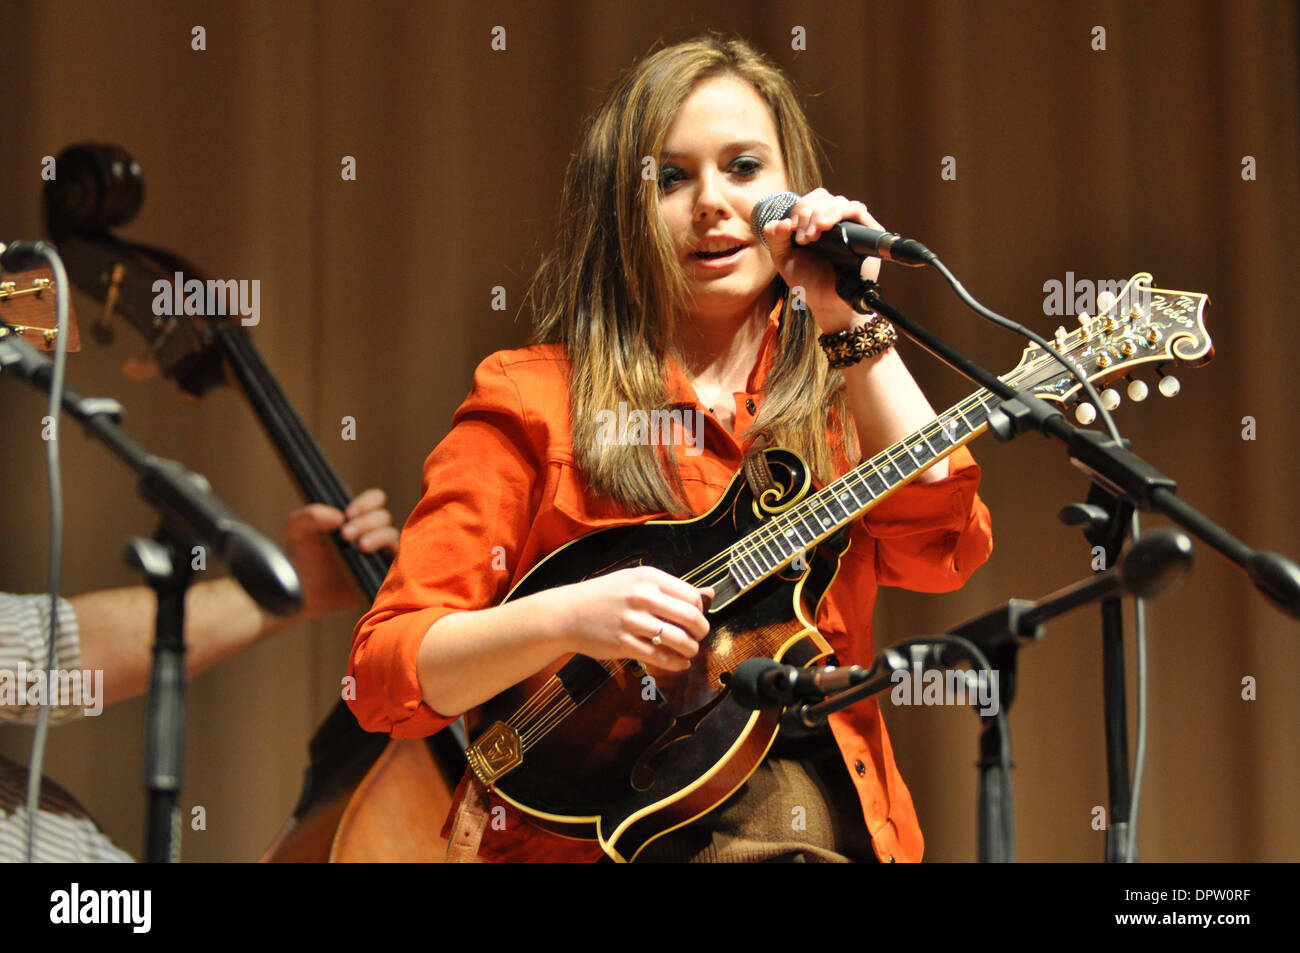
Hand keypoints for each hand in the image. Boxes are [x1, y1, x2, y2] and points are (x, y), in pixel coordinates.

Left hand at [284, 487, 398, 621]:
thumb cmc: (301, 558)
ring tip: (361, 547)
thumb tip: (339, 517)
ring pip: (392, 538)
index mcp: (355, 518)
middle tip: (345, 534)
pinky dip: (392, 558)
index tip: (349, 514)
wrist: (301, 593)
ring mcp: (378, 555)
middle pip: (383, 518)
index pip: (375, 500)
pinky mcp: (382, 576)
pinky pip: (398, 565)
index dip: (367, 502)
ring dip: (379, 537)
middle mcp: (371, 533)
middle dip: (366, 522)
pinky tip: (373, 561)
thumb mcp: (297, 530)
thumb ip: (310, 515)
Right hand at [553, 566, 712, 672]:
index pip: (691, 596)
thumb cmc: (605, 596)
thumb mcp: (636, 581)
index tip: (697, 619)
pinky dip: (676, 663)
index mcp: (648, 577)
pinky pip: (660, 657)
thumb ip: (672, 588)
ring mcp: (632, 621)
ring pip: (678, 639)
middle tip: (699, 637)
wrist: (567, 613)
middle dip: (701, 631)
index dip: (700, 611)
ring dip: (690, 649)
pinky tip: (680, 664)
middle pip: (689, 617)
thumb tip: (709, 593)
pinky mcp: (624, 643)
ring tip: (689, 652)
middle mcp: (642, 596)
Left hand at [761, 188, 883, 332]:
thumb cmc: (808, 280)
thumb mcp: (783, 256)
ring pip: (838, 201)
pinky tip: (825, 226)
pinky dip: (838, 213)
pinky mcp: (867, 231)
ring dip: (820, 214)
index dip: (800, 208)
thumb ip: (775, 236)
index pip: (811, 199)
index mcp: (816, 221)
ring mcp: (852, 224)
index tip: (791, 229)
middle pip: (823, 197)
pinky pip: (856, 209)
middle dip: (807, 212)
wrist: (825, 302)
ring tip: (811, 236)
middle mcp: (835, 220)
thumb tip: (783, 220)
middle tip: (802, 238)